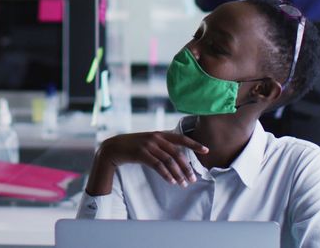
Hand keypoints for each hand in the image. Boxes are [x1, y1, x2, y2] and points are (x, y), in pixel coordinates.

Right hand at [86, 132, 208, 194]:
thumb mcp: (148, 141)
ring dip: (178, 174)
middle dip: (187, 167)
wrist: (113, 148)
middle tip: (193, 179)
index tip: (206, 150)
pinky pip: (158, 166)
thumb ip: (161, 144)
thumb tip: (177, 154)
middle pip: (177, 153)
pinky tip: (172, 181)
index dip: (194, 144)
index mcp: (160, 134)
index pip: (181, 138)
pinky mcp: (141, 154)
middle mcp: (156, 138)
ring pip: (169, 161)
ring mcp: (148, 145)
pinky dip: (167, 175)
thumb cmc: (133, 146)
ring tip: (183, 184)